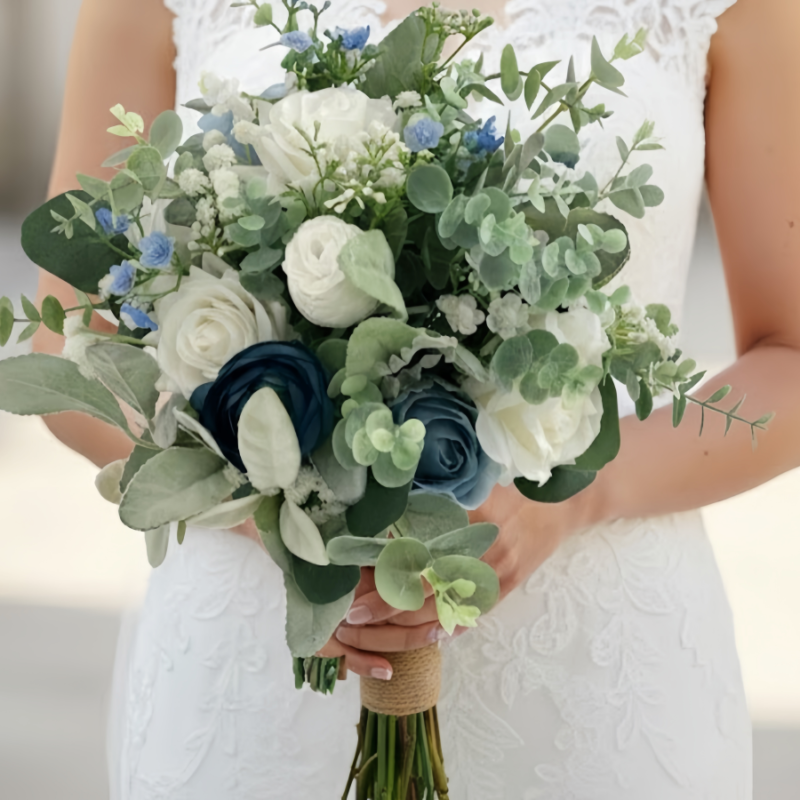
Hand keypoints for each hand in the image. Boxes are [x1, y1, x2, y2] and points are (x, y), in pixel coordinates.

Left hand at [330, 482, 597, 676]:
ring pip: (443, 610)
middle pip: (422, 592)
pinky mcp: (507, 587)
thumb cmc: (512, 484)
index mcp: (465, 524)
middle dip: (384, 610)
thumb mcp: (471, 486)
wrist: (564, 501)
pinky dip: (443, 626)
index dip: (381, 579)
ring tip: (374, 630)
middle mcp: (479, 555)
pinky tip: (420, 634)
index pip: (413, 560)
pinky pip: (470, 614)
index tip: (353, 590)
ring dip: (406, 625)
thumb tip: (385, 526)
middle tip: (352, 617)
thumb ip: (432, 504)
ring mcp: (495, 575)